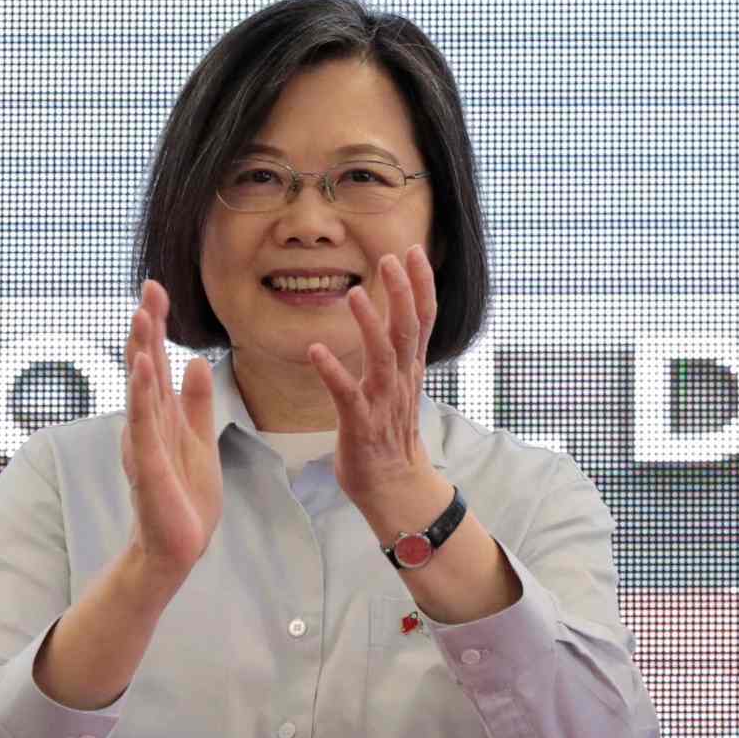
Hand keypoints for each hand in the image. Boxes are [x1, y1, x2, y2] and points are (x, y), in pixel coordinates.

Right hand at [119, 278, 223, 589]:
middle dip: (147, 327)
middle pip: (145, 366)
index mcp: (162, 416)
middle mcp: (147, 424)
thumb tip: (197, 361)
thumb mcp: (200, 441)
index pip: (158, 362)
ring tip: (141, 316)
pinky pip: (146, 425)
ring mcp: (145, 443)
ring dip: (141, 352)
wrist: (176, 548)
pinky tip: (143, 369)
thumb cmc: (185, 497)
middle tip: (149, 287)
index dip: (157, 326)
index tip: (156, 289)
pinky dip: (143, 396)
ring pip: (142, 389)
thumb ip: (198, 404)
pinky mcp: (149, 466)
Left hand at [311, 245, 449, 538]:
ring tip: (355, 293)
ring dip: (369, 323)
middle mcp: (401, 380)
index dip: (421, 285)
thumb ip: (399, 353)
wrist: (395, 487)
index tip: (414, 251)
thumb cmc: (389, 434)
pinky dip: (332, 371)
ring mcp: (382, 402)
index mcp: (410, 369)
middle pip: (408, 330)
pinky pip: (346, 395)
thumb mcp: (401, 385)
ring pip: (382, 356)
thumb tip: (396, 318)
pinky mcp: (360, 424)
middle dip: (402, 292)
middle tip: (391, 258)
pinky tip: (316, 350)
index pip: (422, 320)